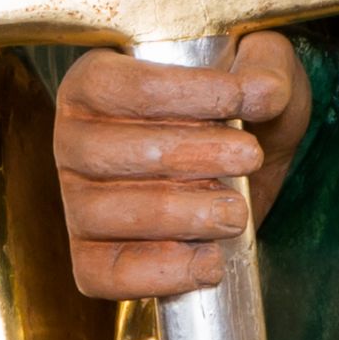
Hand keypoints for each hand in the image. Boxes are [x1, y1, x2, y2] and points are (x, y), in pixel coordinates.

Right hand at [51, 34, 305, 302]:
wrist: (243, 172)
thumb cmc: (237, 112)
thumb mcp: (261, 71)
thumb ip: (266, 66)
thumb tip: (264, 91)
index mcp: (94, 83)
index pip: (122, 88)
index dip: (184, 94)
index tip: (240, 100)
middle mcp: (72, 141)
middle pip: (114, 152)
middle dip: (189, 156)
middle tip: (248, 157)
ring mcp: (76, 203)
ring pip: (107, 213)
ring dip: (182, 216)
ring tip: (235, 212)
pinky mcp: (90, 256)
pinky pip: (101, 273)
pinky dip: (157, 273)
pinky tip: (209, 261)